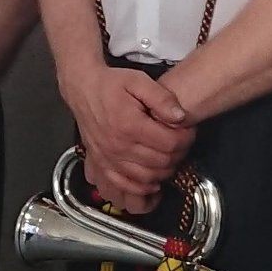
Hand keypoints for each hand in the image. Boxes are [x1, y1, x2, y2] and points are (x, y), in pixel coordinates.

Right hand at [67, 61, 194, 214]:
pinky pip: (124, 187)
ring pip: (146, 178)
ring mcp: (109, 158)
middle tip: (181, 144)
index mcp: (130, 125)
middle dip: (178, 155)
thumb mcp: (139, 81)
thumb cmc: (111, 84)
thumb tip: (181, 117)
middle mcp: (119, 146)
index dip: (186, 139)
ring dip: (164, 172)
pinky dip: (141, 189)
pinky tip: (151, 181)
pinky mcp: (102, 164)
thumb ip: (162, 98)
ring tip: (170, 159)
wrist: (83, 89)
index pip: (170, 143)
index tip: (188, 132)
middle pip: (161, 163)